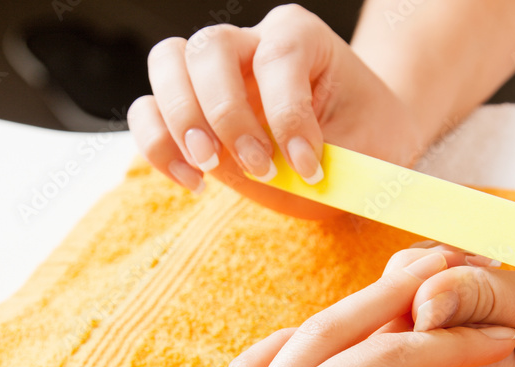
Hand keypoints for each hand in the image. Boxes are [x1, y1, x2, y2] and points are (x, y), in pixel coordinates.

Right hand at [127, 4, 422, 218]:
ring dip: (180, 122)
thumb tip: (300, 177)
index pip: (278, 58)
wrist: (357, 140)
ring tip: (209, 168)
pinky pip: (147, 110)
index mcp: (299, 37)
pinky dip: (157, 145)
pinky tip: (193, 180)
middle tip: (256, 166)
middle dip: (225, 113)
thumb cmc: (364, 136)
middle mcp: (251, 43)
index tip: (309, 169)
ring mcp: (214, 74)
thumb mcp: (368, 146)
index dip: (288, 116)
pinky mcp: (190, 110)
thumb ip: (336, 157)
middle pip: (209, 48)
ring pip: (167, 63)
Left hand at [408, 249, 514, 366]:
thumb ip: (490, 297)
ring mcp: (481, 349)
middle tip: (498, 257)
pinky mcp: (493, 325)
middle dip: (435, 267)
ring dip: (453, 258)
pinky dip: (470, 259)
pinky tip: (509, 260)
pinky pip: (454, 285)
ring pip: (423, 290)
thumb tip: (419, 298)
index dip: (423, 280)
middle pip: (403, 310)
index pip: (406, 331)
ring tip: (510, 258)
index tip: (481, 259)